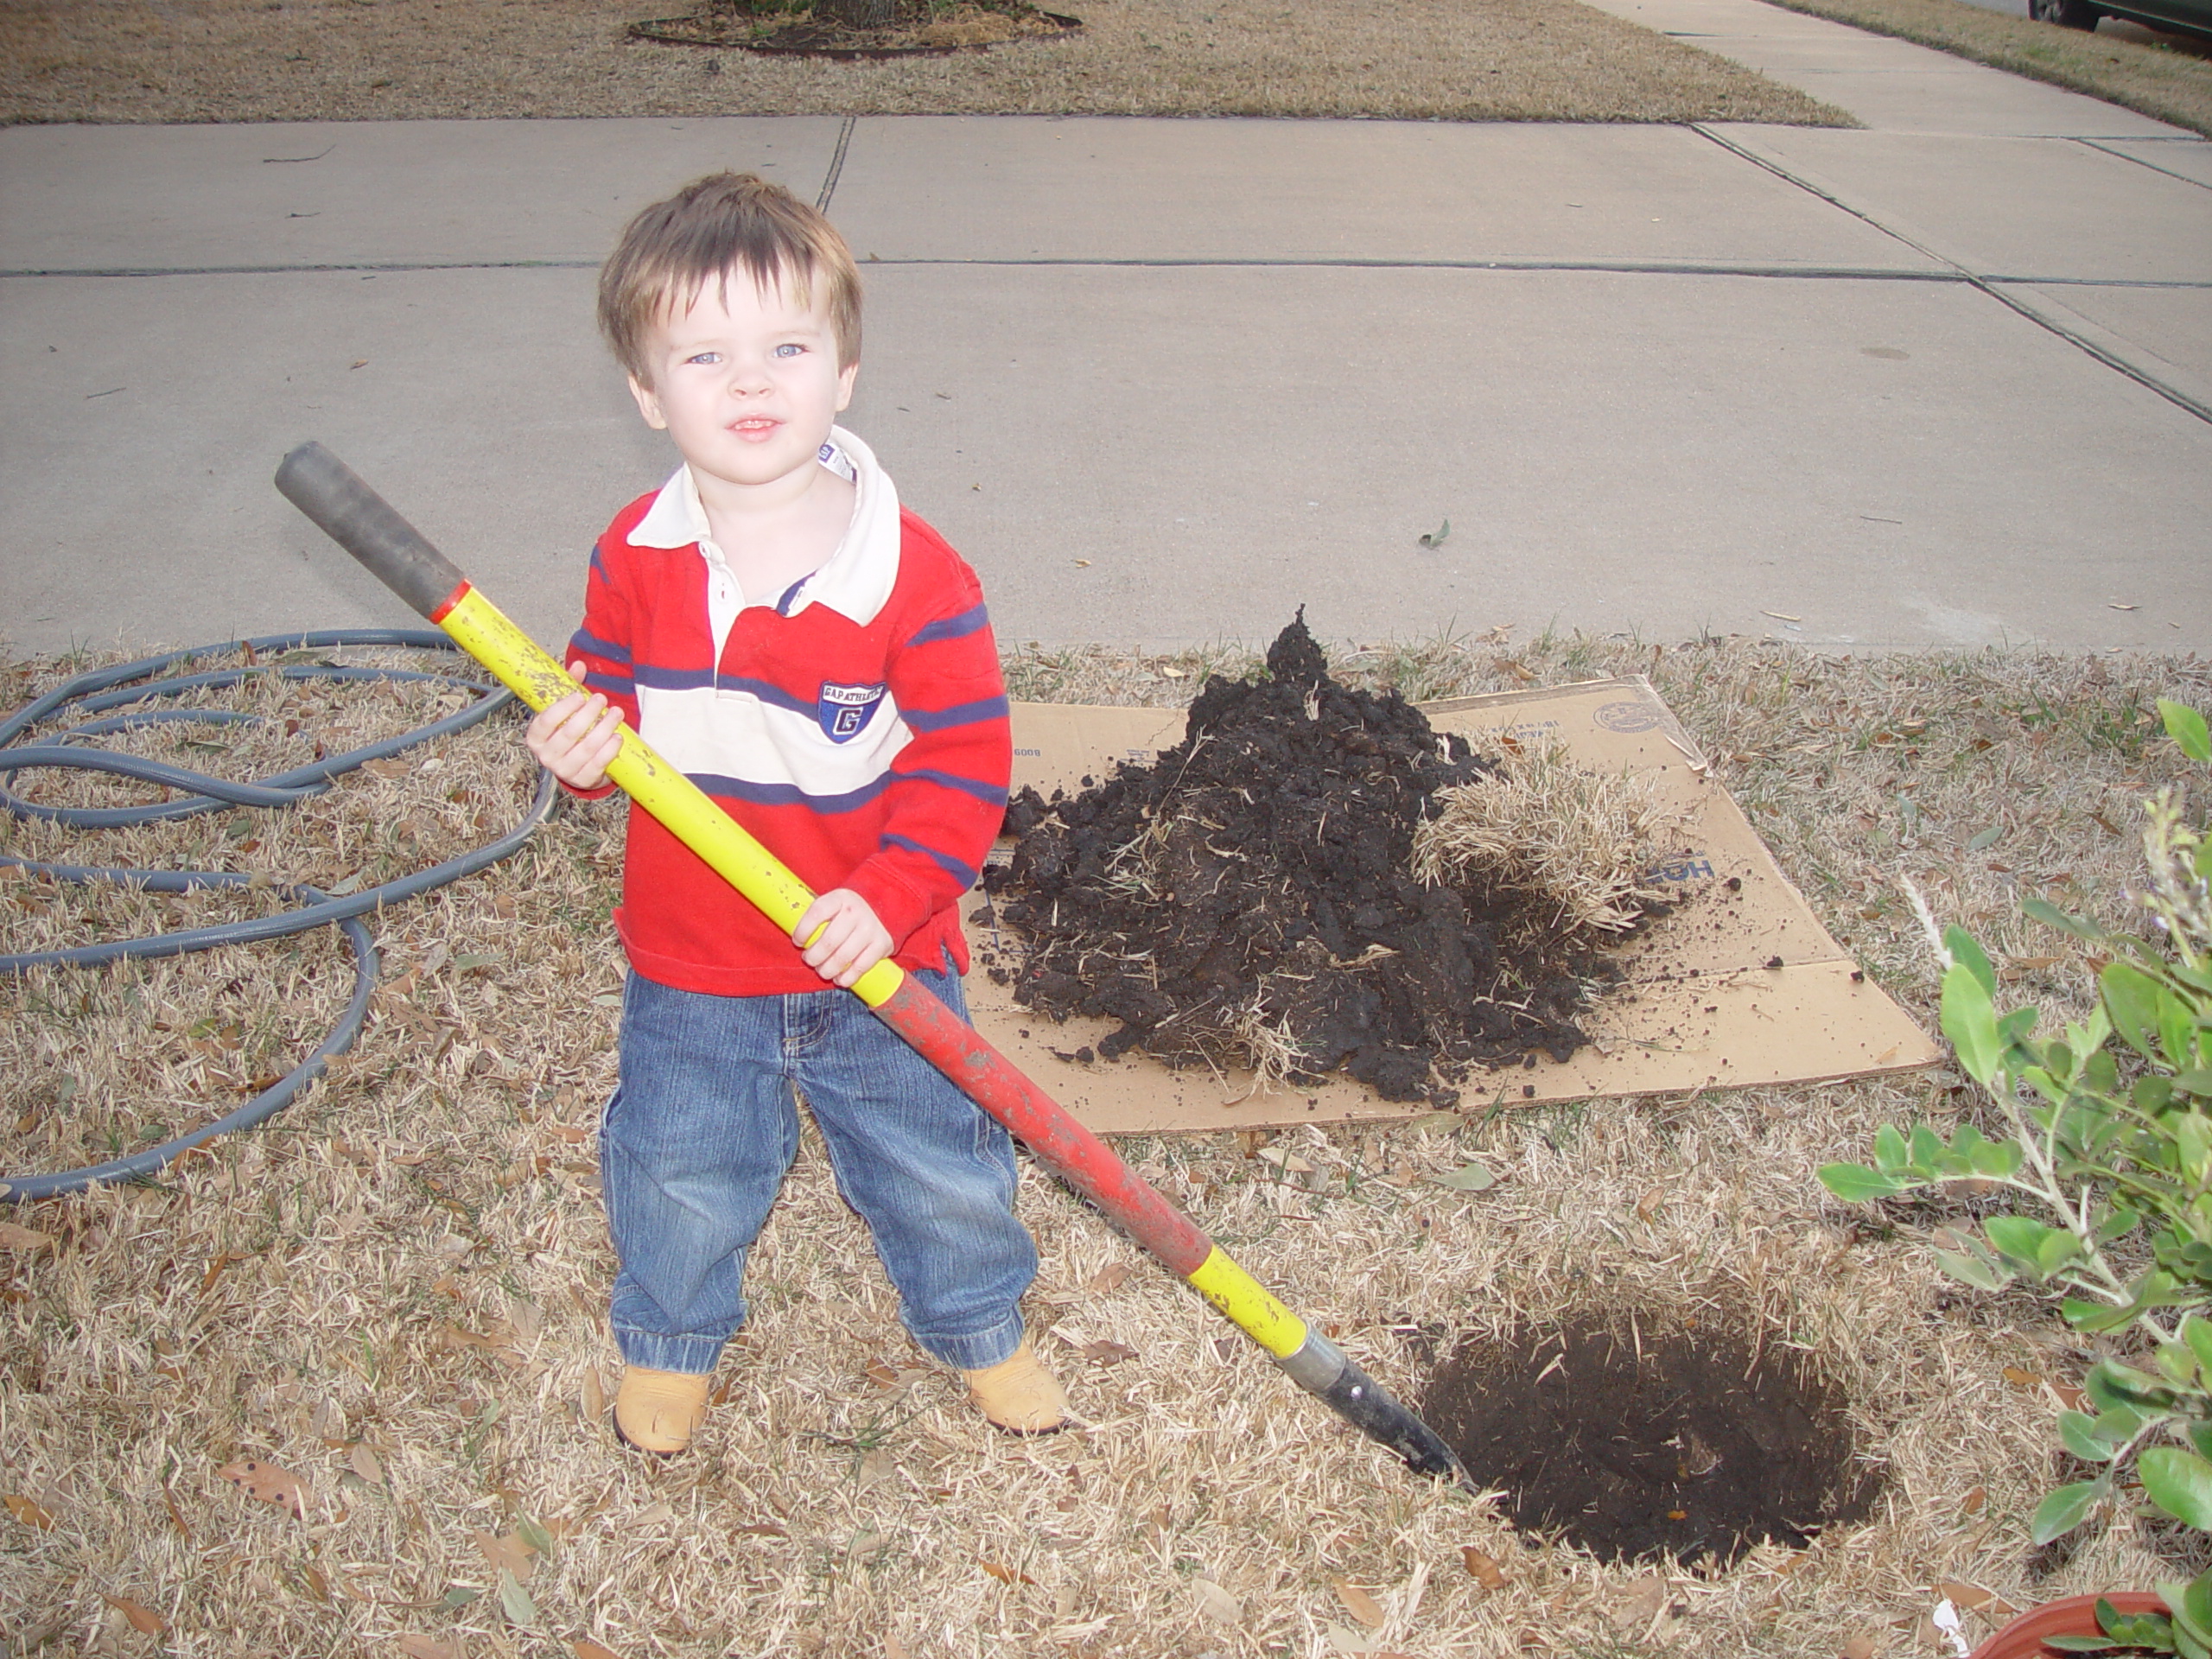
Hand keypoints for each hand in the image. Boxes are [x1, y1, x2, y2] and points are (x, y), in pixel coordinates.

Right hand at [524, 661, 623, 789]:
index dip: (563, 708)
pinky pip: (597, 764)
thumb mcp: (566, 709)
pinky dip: (609, 750)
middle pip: (569, 733)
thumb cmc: (569, 730)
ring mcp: (564, 771)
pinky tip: (617, 737)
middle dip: (588, 714)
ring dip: (604, 728)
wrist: (578, 765)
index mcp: (536, 737)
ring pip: (586, 748)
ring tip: (617, 713)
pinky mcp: (583, 780)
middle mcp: (546, 756)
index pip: (545, 721)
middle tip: (601, 699)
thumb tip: (579, 664)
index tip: (579, 695)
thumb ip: (569, 686)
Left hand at [795, 888, 892, 988]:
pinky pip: (861, 967)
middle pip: (829, 941)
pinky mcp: (882, 943)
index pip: (817, 913)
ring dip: (828, 970)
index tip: (797, 942)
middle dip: (814, 957)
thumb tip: (796, 940)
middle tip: (810, 960)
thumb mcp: (833, 904)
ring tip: (823, 971)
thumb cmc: (846, 912)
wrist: (882, 907)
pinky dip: (847, 977)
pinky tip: (839, 979)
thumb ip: (817, 917)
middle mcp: (856, 911)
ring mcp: (870, 927)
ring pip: (843, 957)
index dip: (803, 930)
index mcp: (839, 898)